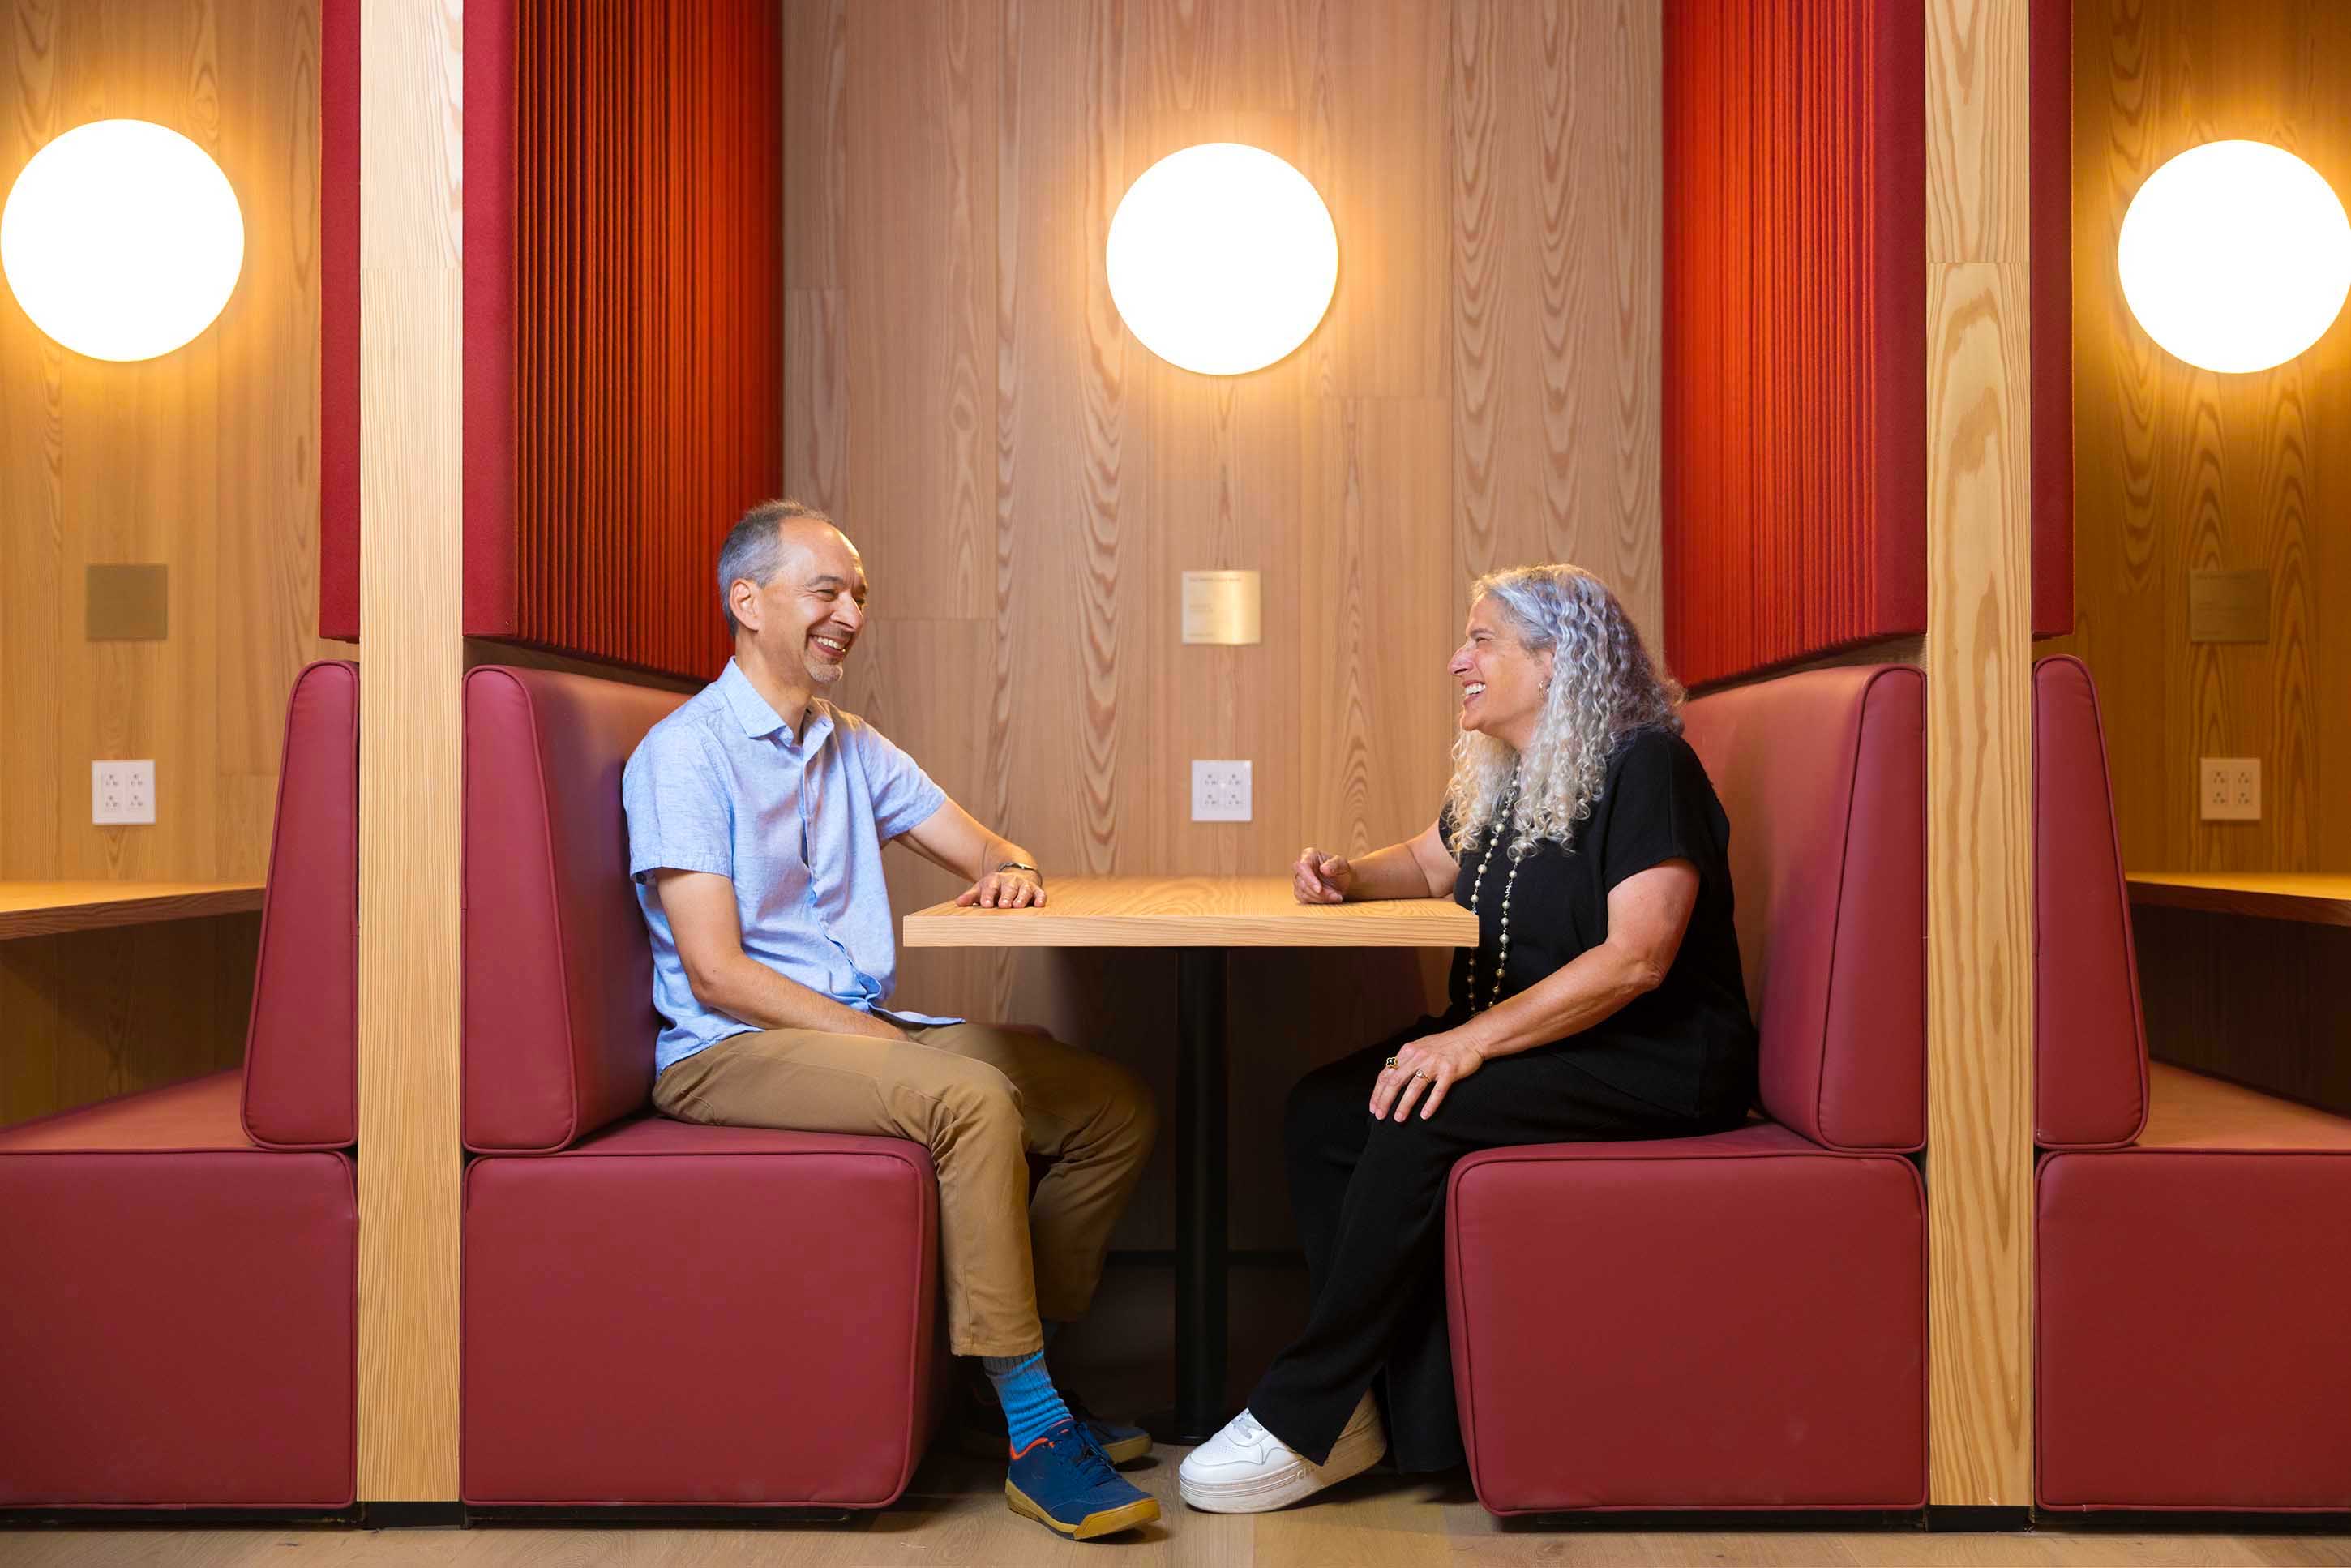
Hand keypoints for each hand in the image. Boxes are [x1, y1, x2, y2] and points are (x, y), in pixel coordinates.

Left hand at [956, 867, 1045, 908]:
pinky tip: (1039, 904)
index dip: (988, 896)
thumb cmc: (996, 887)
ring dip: (1022, 898)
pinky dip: (1040, 898)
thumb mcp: (982, 888)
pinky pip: (1040, 893)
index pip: (990, 888)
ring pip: (1024, 890)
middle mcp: (1010, 881)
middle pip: (1008, 888)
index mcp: (995, 880)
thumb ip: (971, 896)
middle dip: (1006, 896)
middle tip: (1003, 905)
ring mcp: (1024, 885)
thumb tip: (959, 902)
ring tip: (1018, 906)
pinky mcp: (1036, 890)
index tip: (986, 904)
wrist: (1015, 874)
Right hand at [1293, 847, 1352, 904]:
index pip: (1302, 866)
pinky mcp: (1300, 891)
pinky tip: (1329, 899)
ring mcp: (1299, 879)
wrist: (1342, 881)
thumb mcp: (1342, 865)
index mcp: (1309, 855)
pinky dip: (1318, 901)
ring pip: (1303, 892)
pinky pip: (1304, 899)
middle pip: (1302, 882)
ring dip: (1320, 898)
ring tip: (1336, 897)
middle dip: (1319, 892)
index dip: (1309, 879)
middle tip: (1335, 895)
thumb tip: (1323, 869)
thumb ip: (1334, 865)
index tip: (1319, 889)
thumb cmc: (1341, 870)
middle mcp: (1301, 867)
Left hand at [1370, 1029, 1486, 1120]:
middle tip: (1380, 1116)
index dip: (1378, 1092)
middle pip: (1395, 1081)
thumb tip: (1389, 1077)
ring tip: (1398, 1119)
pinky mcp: (1449, 1071)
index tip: (1374, 1106)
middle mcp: (1418, 1056)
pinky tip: (1424, 1116)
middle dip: (1385, 1100)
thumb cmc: (1445, 1045)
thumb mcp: (1420, 1047)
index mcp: (1408, 1051)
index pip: (1386, 1073)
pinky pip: (1438, 1091)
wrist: (1471, 1038)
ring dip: (1404, 1105)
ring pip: (1414, 1088)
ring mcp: (1434, 1064)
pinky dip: (1430, 1104)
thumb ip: (1406, 1060)